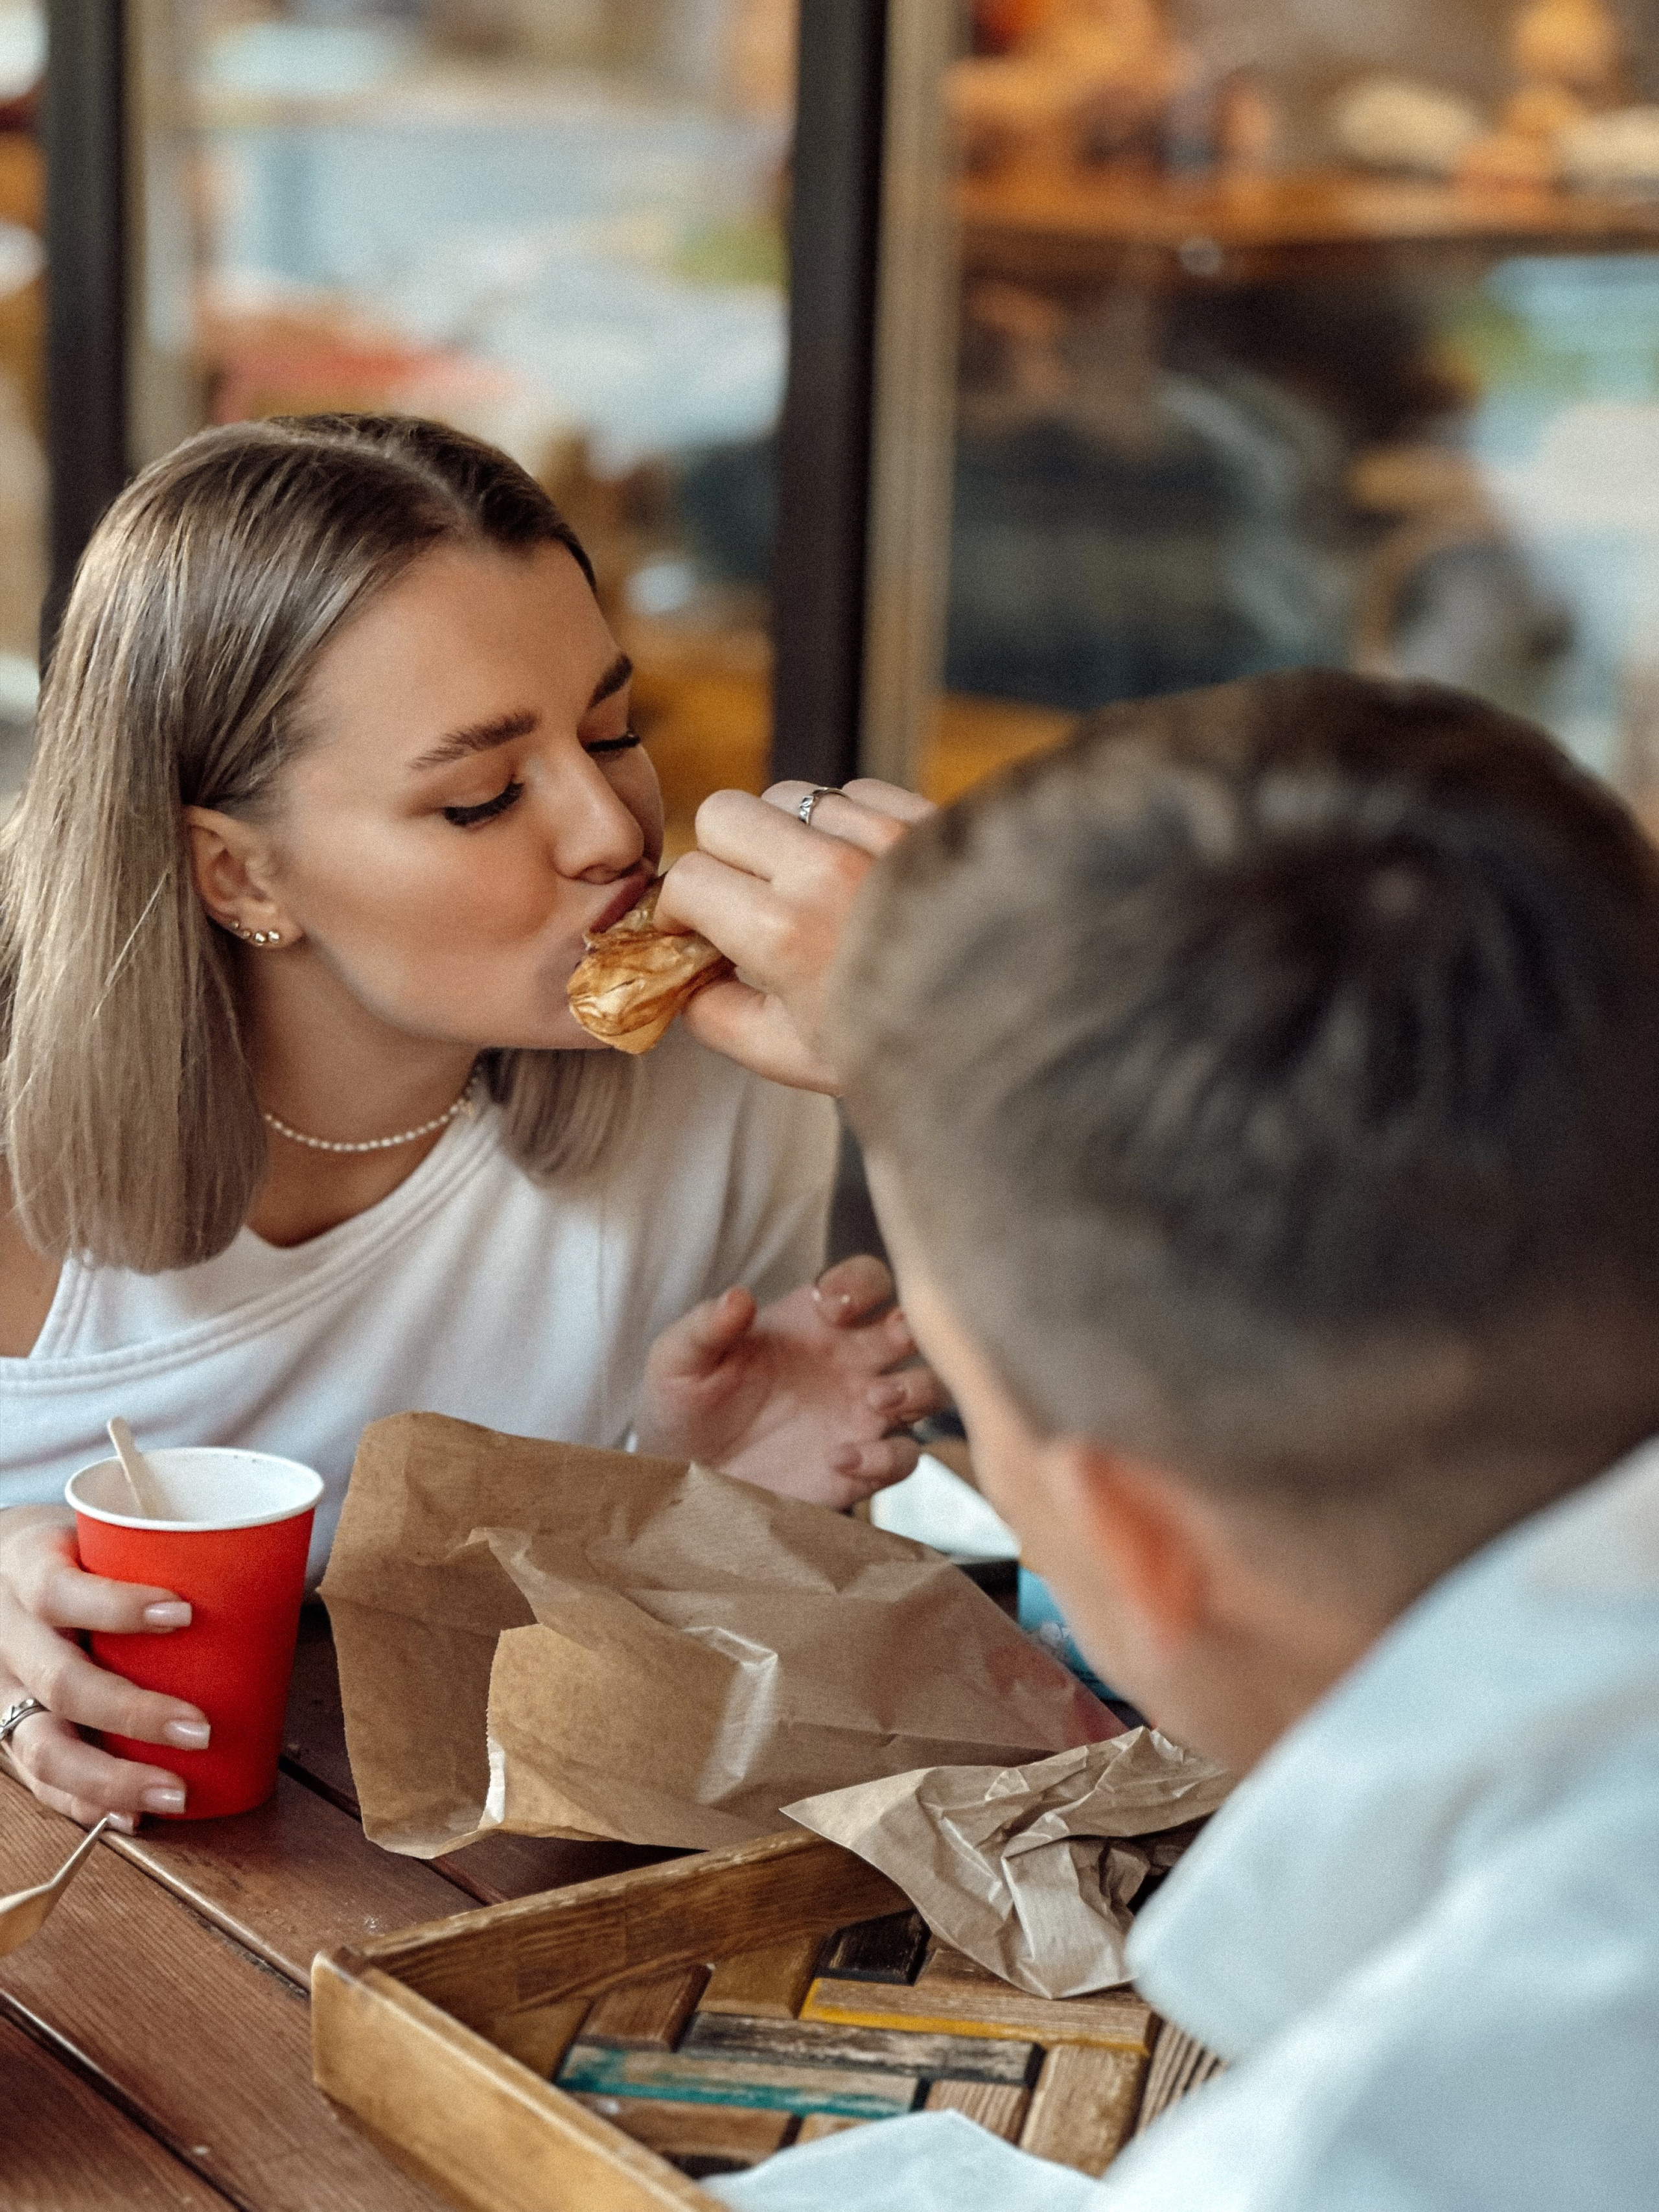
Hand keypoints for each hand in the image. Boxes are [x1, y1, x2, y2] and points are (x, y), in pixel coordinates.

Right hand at [0, 1505, 211, 1827]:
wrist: (0, 1572)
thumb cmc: (71, 1551)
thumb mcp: (96, 1533)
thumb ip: (155, 1553)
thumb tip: (266, 1565)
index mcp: (27, 1570)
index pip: (60, 1592)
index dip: (117, 1607)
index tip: (184, 1612)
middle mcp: (7, 1638)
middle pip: (61, 1682)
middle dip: (134, 1713)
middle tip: (202, 1729)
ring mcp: (2, 1692)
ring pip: (42, 1749)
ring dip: (113, 1779)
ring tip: (175, 1792)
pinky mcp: (9, 1732)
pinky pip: (41, 1782)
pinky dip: (89, 1804)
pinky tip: (133, 1818)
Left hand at [636, 1254, 947, 1507]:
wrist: (685, 1475)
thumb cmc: (685, 1404)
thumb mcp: (678, 1360)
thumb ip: (705, 1326)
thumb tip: (736, 1297)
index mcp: (814, 1321)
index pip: (866, 1281)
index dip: (862, 1284)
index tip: (832, 1305)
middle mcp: (850, 1361)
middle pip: (916, 1330)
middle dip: (916, 1328)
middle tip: (890, 1337)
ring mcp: (862, 1413)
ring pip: (929, 1390)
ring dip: (916, 1389)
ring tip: (875, 1399)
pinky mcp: (862, 1467)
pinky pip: (903, 1458)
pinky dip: (885, 1458)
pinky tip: (839, 1458)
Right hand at [657, 778, 935, 1091]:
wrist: (1010, 1029)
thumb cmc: (898, 1051)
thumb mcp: (787, 1056)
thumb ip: (714, 1014)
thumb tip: (682, 975)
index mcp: (786, 932)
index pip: (690, 879)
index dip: (678, 908)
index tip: (690, 930)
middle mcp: (829, 869)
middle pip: (724, 813)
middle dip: (719, 855)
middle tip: (740, 898)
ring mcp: (881, 834)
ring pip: (788, 796)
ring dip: (783, 836)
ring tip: (808, 887)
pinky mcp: (926, 816)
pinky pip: (853, 793)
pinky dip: (844, 825)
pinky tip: (859, 872)